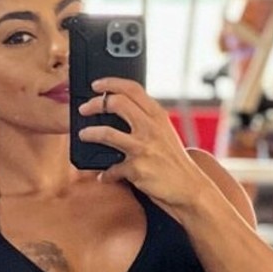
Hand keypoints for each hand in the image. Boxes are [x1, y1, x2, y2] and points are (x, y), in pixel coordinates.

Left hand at [77, 77, 205, 205]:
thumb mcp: (165, 134)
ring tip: (83, 135)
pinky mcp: (136, 169)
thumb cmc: (175, 163)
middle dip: (95, 104)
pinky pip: (112, 169)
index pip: (132, 88)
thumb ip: (148, 121)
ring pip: (106, 132)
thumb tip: (123, 114)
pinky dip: (106, 174)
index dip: (111, 82)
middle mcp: (150, 127)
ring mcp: (142, 148)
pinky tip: (104, 176)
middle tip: (84, 109)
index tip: (96, 84)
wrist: (189, 188)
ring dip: (90, 133)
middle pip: (116, 103)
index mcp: (157, 116)